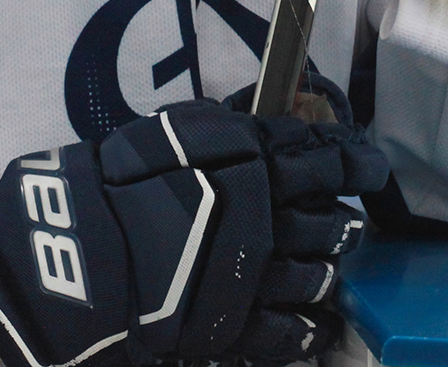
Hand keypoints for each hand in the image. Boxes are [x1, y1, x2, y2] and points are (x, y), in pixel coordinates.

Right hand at [0, 98, 385, 366]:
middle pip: (332, 223)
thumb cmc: (120, 180)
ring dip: (322, 273)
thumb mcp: (180, 130)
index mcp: (257, 163)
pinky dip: (306, 329)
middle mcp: (268, 219)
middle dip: (339, 224)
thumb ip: (233, 125)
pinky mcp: (237, 328)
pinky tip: (310, 324)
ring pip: (319, 278)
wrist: (77, 249)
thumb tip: (271, 113)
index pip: (330, 159)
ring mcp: (256, 277)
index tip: (370, 166)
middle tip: (339, 224)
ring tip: (318, 271)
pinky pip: (291, 334)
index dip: (357, 162)